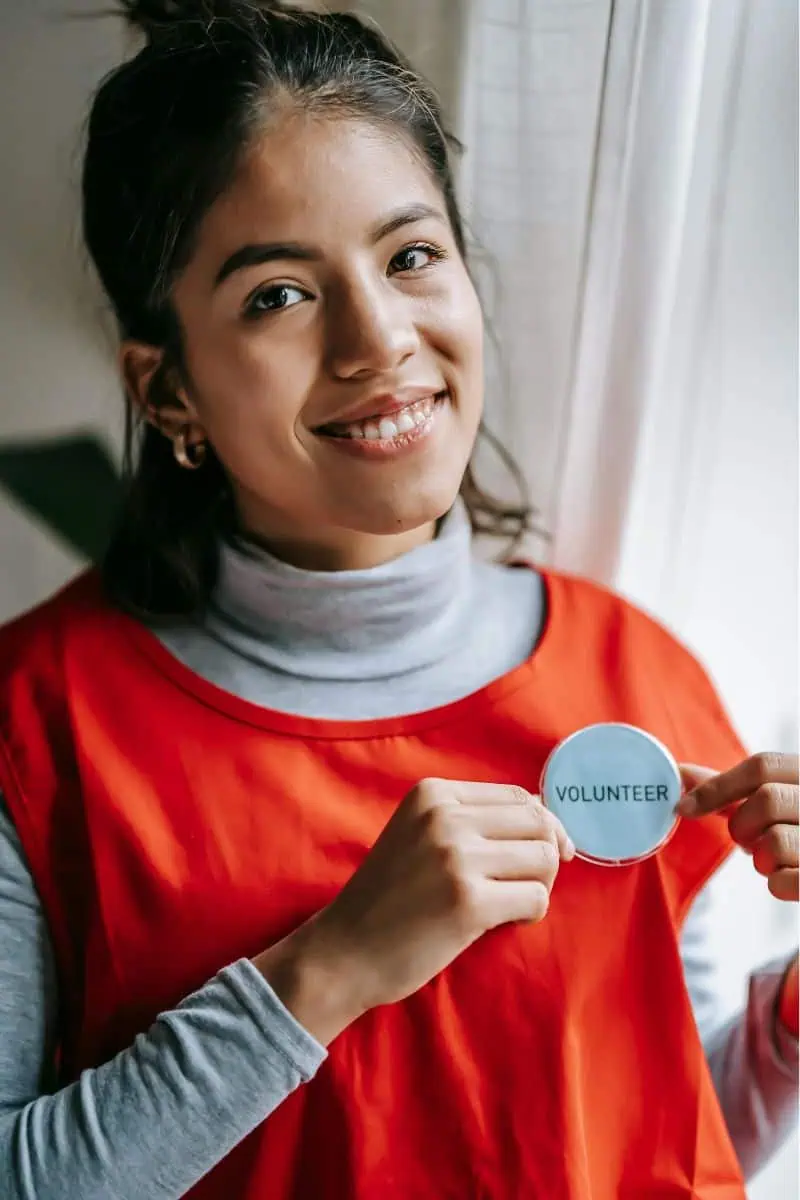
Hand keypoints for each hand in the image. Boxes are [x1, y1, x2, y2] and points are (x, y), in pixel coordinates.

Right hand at [257, 779, 574, 1043]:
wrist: (344, 952)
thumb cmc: (388, 897)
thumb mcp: (418, 835)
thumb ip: (470, 820)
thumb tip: (547, 818)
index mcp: (432, 794)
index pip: (517, 797)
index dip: (541, 826)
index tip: (541, 854)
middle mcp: (445, 817)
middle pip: (538, 823)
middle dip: (545, 855)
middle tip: (523, 884)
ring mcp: (456, 857)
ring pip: (544, 858)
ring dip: (539, 885)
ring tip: (509, 902)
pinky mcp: (469, 902)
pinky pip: (537, 898)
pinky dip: (530, 913)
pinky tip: (501, 921)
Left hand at [678, 753, 798, 900]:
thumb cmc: (799, 829)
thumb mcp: (774, 801)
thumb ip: (731, 789)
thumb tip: (679, 773)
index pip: (763, 765)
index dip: (717, 787)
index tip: (684, 808)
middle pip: (765, 801)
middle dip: (743, 827)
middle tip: (750, 839)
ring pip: (775, 842)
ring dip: (763, 859)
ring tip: (778, 859)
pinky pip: (786, 881)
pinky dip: (778, 884)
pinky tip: (792, 877)